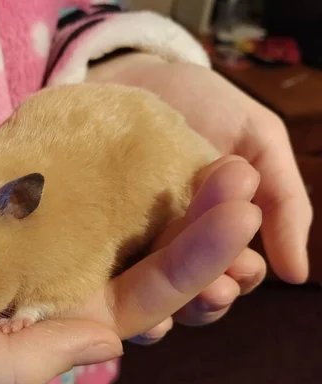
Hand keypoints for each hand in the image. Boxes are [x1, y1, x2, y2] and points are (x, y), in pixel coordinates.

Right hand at [0, 150, 257, 383]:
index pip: (127, 313)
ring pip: (122, 224)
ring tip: (225, 161)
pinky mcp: (20, 195)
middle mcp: (44, 288)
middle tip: (245, 181)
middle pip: (139, 265)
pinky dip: (126, 167)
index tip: (233, 226)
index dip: (186, 273)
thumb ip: (0, 362)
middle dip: (199, 231)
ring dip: (174, 195)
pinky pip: (84, 183)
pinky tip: (163, 142)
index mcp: (31, 331)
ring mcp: (36, 238)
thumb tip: (105, 347)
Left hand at [87, 52, 311, 340]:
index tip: (242, 268)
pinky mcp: (87, 244)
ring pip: (151, 300)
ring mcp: (127, 251)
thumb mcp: (255, 140)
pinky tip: (121, 302)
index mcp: (213, 235)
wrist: (133, 73)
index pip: (232, 274)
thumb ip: (283, 198)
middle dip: (207, 300)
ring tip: (170, 309)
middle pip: (192, 297)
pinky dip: (114, 297)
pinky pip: (100, 281)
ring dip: (168, 311)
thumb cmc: (199, 104)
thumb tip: (297, 275)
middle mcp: (171, 251)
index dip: (239, 277)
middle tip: (213, 289)